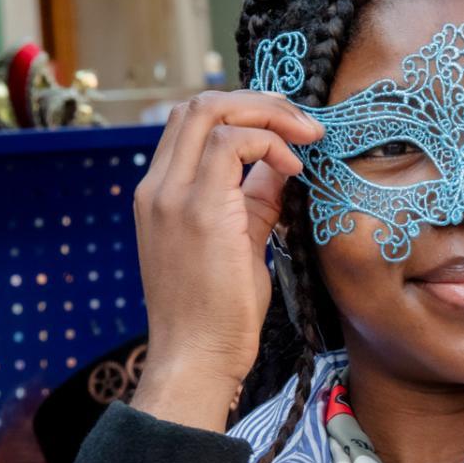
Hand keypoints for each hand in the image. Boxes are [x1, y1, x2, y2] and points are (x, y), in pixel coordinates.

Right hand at [130, 91, 322, 431]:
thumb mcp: (241, 241)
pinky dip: (269, 143)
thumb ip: (256, 199)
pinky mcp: (197, 211)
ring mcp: (171, 196)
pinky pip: (232, 144)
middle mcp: (157, 187)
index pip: (193, 122)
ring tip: (306, 139)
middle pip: (199, 104)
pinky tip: (293, 169)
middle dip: (260, 102)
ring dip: (268, 114)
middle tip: (304, 124)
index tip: (288, 132)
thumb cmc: (217, 314)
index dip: (244, 112)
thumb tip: (283, 164)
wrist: (195, 361)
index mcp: (161, 192)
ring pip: (210, 109)